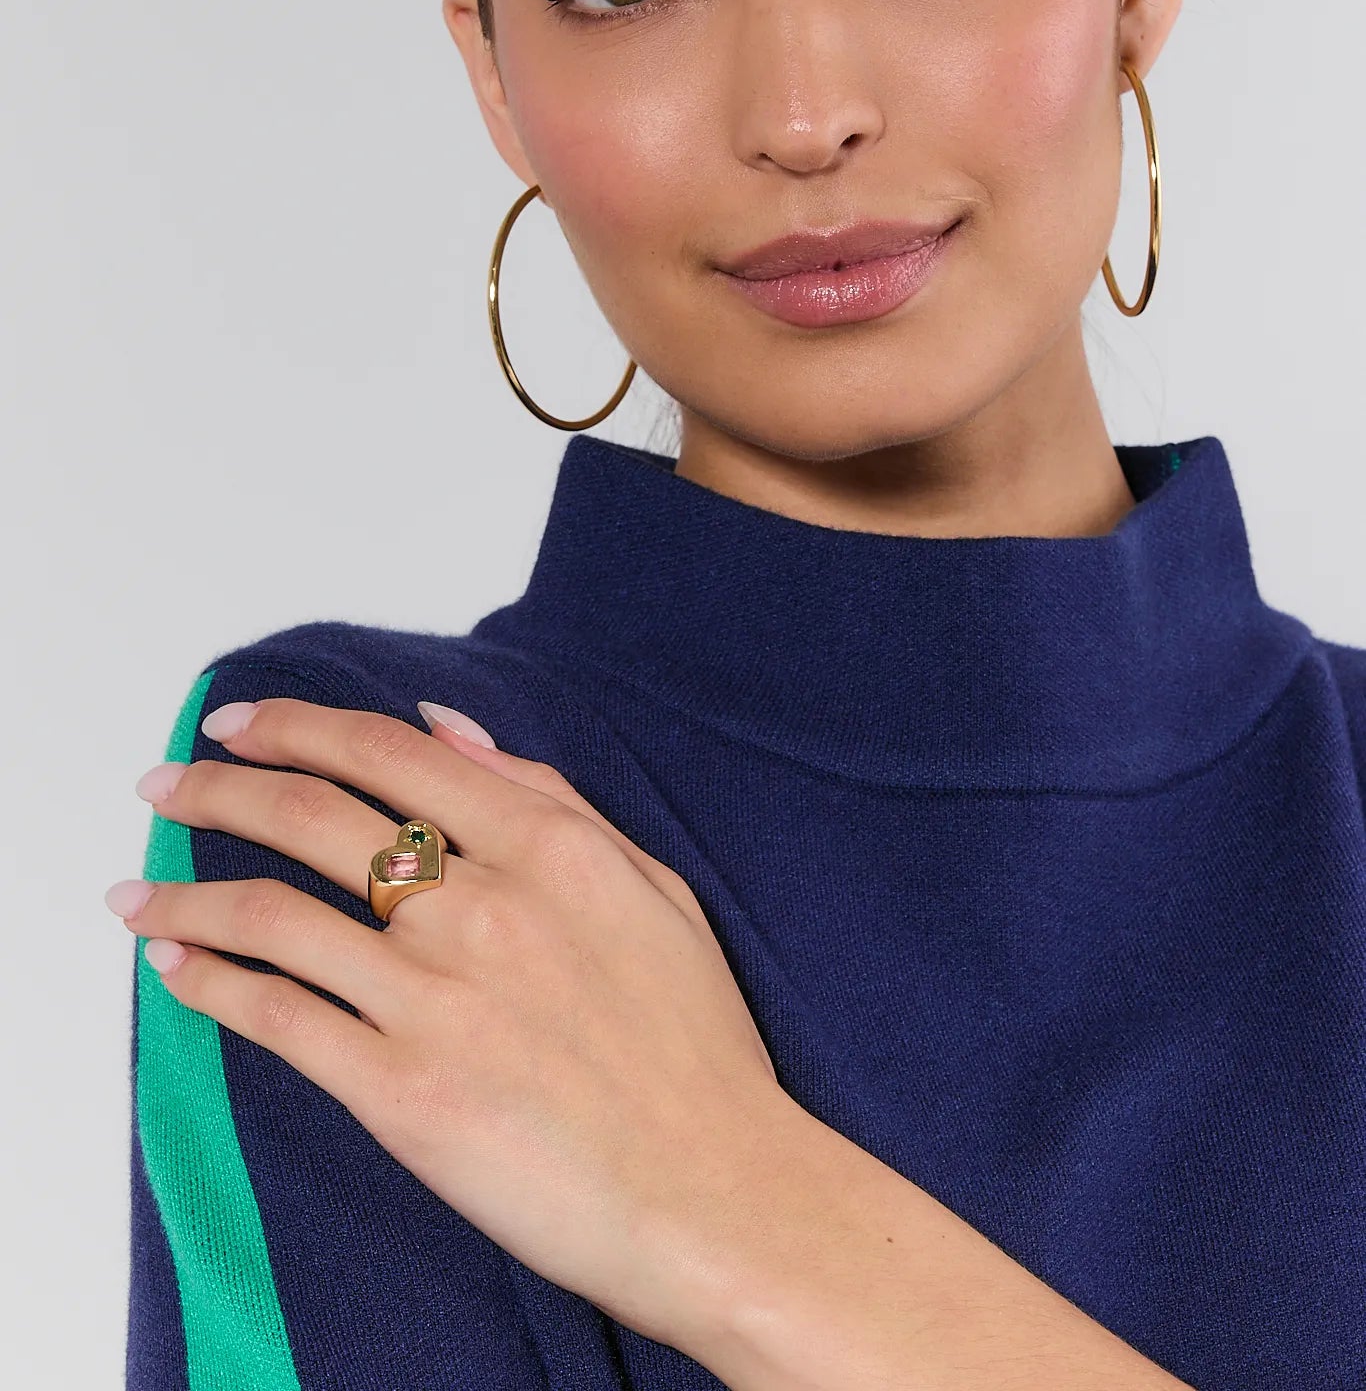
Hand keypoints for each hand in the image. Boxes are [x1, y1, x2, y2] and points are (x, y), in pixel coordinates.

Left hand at [110, 693, 788, 1357]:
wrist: (713, 1190)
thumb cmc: (691, 1046)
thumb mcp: (648, 887)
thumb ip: (548, 796)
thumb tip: (448, 728)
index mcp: (546, 846)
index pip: (388, 755)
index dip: (296, 728)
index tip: (239, 725)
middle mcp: (481, 905)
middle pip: (313, 817)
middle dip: (219, 788)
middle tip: (167, 782)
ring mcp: (435, 998)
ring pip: (274, 915)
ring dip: (187, 895)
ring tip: (136, 894)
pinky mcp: (400, 1091)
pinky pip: (279, 1019)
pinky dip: (212, 986)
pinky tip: (176, 971)